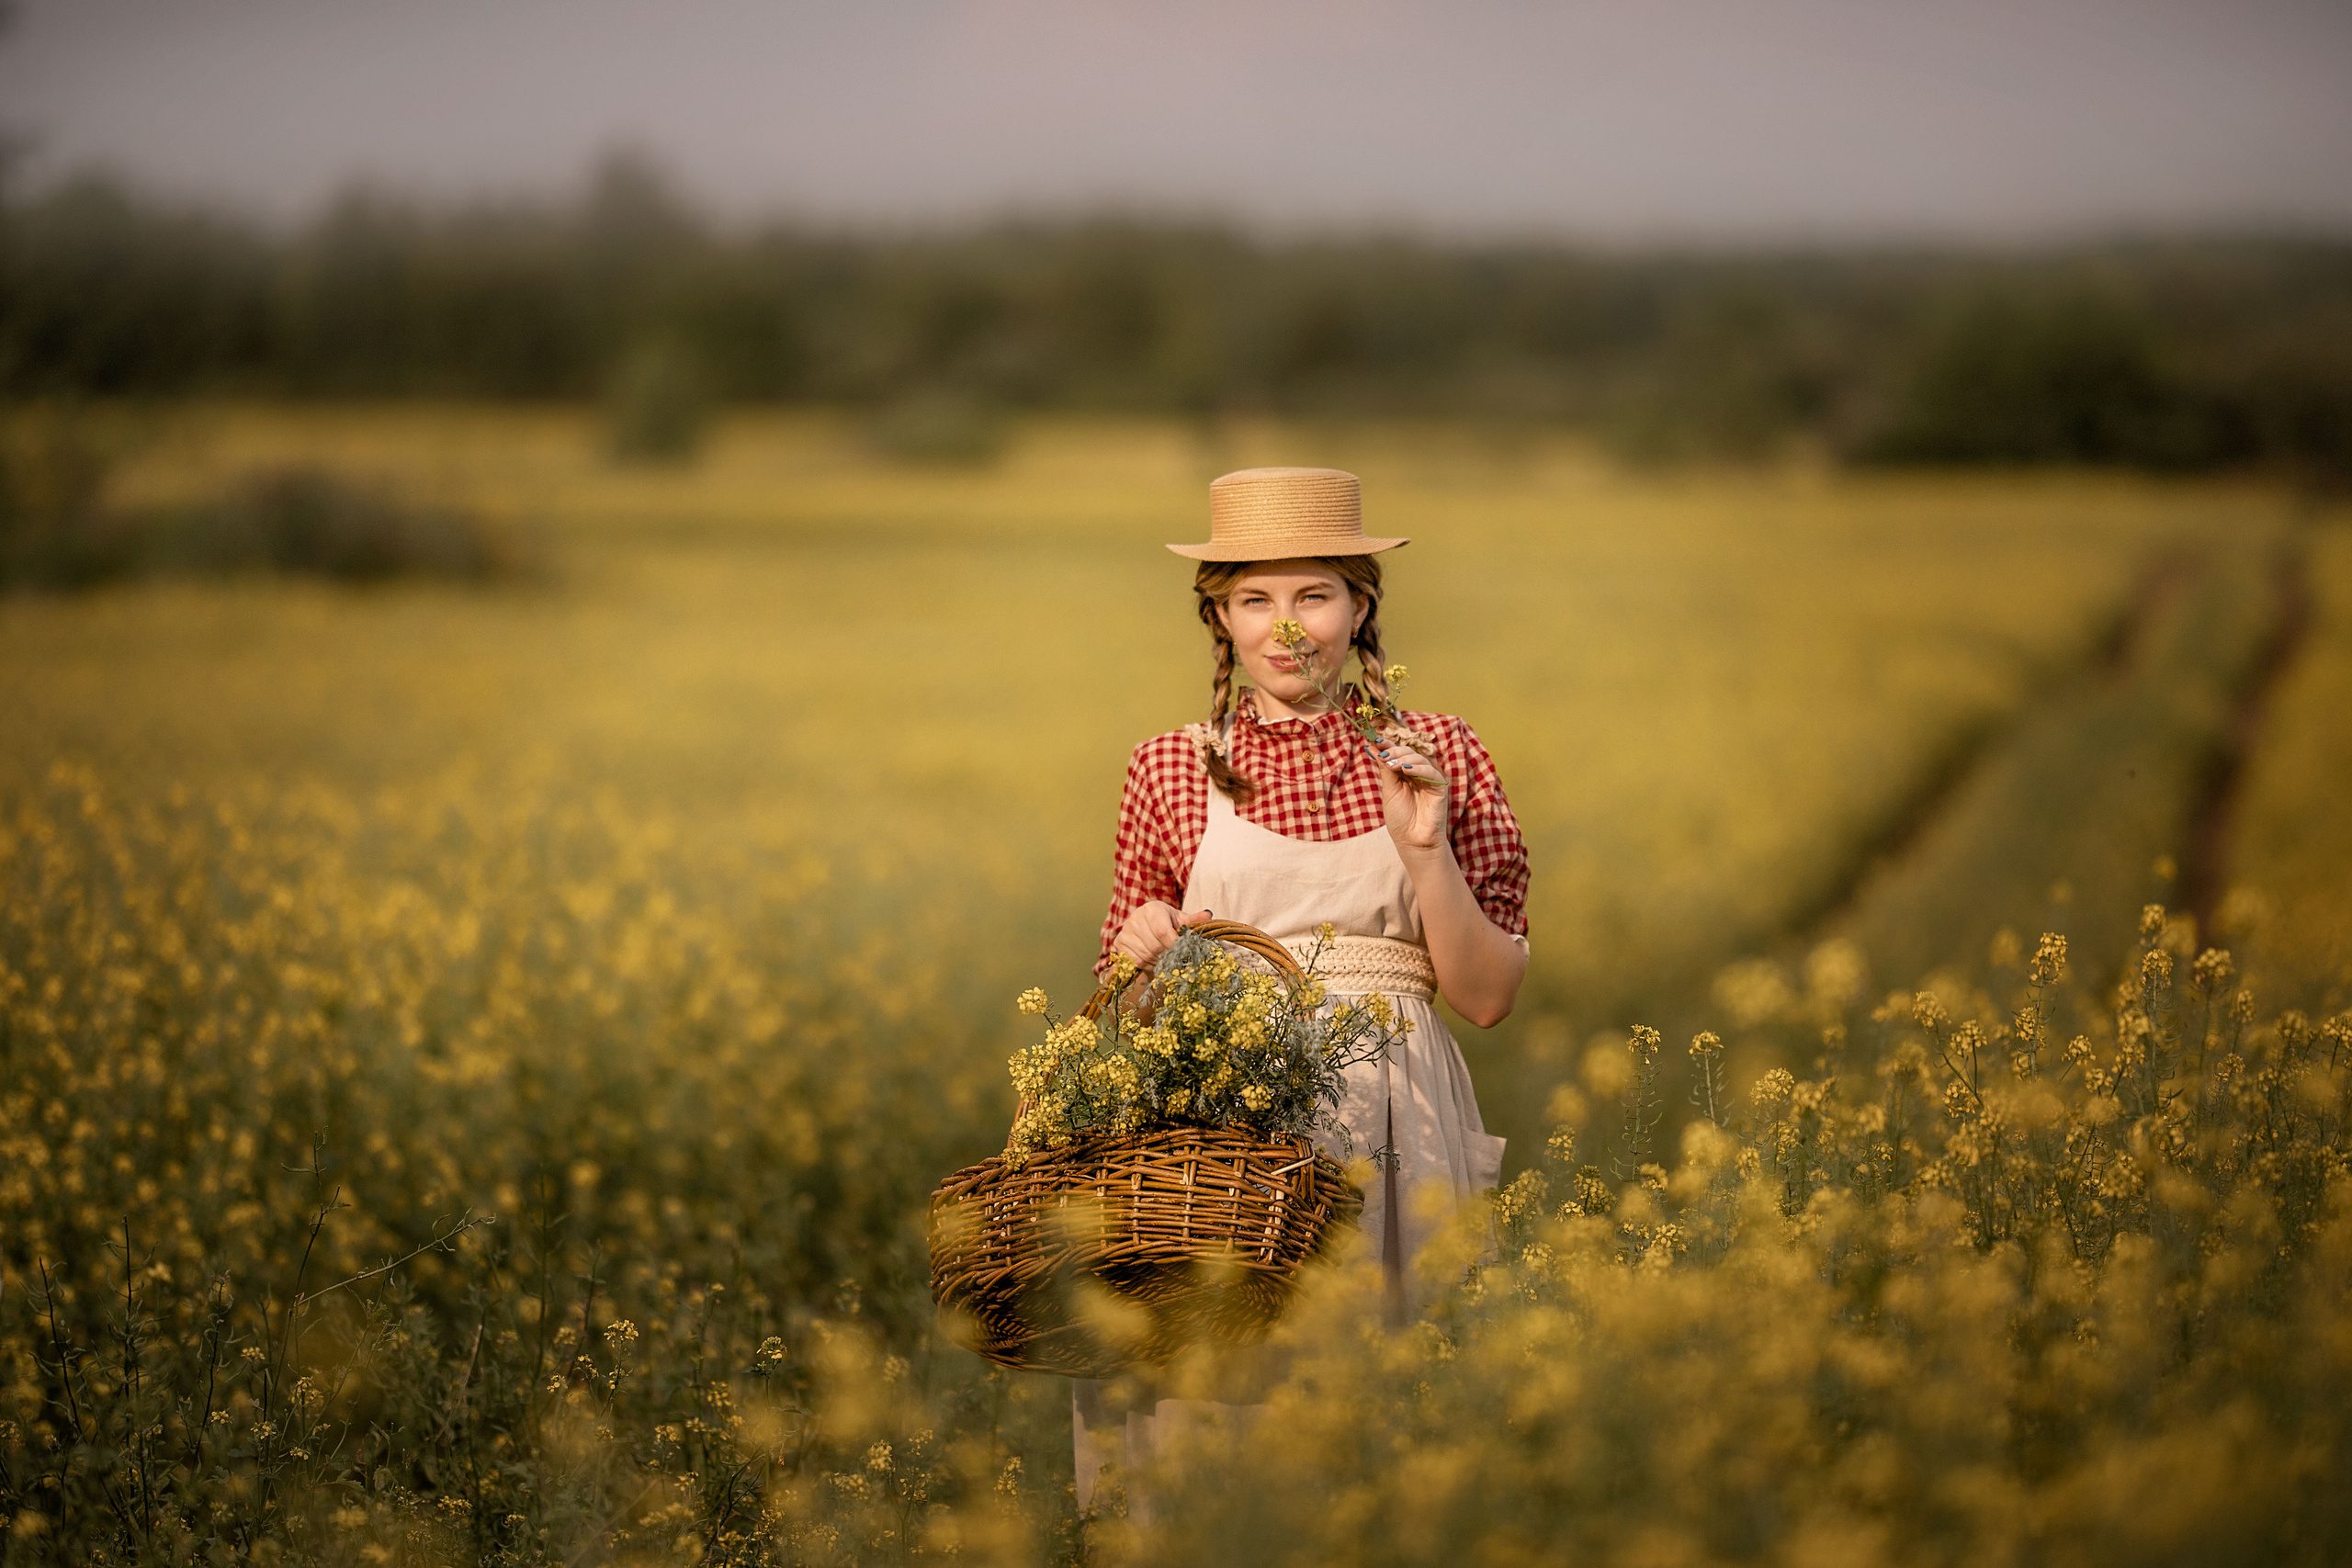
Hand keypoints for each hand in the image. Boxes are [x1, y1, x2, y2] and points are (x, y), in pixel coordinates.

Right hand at [1112, 900, 1213, 968]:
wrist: (1147, 924)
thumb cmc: (1168, 922)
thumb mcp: (1180, 920)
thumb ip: (1193, 920)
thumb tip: (1208, 915)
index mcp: (1152, 909)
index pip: (1162, 932)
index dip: (1174, 946)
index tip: (1184, 953)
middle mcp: (1135, 918)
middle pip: (1154, 947)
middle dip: (1168, 957)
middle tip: (1177, 960)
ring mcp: (1125, 931)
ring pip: (1145, 956)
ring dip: (1159, 963)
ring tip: (1166, 960)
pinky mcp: (1119, 943)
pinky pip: (1135, 961)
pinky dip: (1147, 965)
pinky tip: (1154, 961)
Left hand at [1368, 738, 1448, 852]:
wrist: (1411, 841)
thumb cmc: (1400, 818)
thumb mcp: (1389, 790)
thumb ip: (1385, 769)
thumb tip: (1372, 747)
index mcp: (1405, 773)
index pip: (1398, 753)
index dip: (1388, 745)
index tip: (1374, 739)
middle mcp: (1418, 774)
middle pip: (1409, 753)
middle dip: (1394, 751)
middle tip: (1382, 755)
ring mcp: (1430, 780)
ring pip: (1420, 759)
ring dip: (1404, 758)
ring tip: (1391, 764)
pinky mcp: (1440, 788)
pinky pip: (1432, 773)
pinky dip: (1419, 769)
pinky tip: (1407, 770)